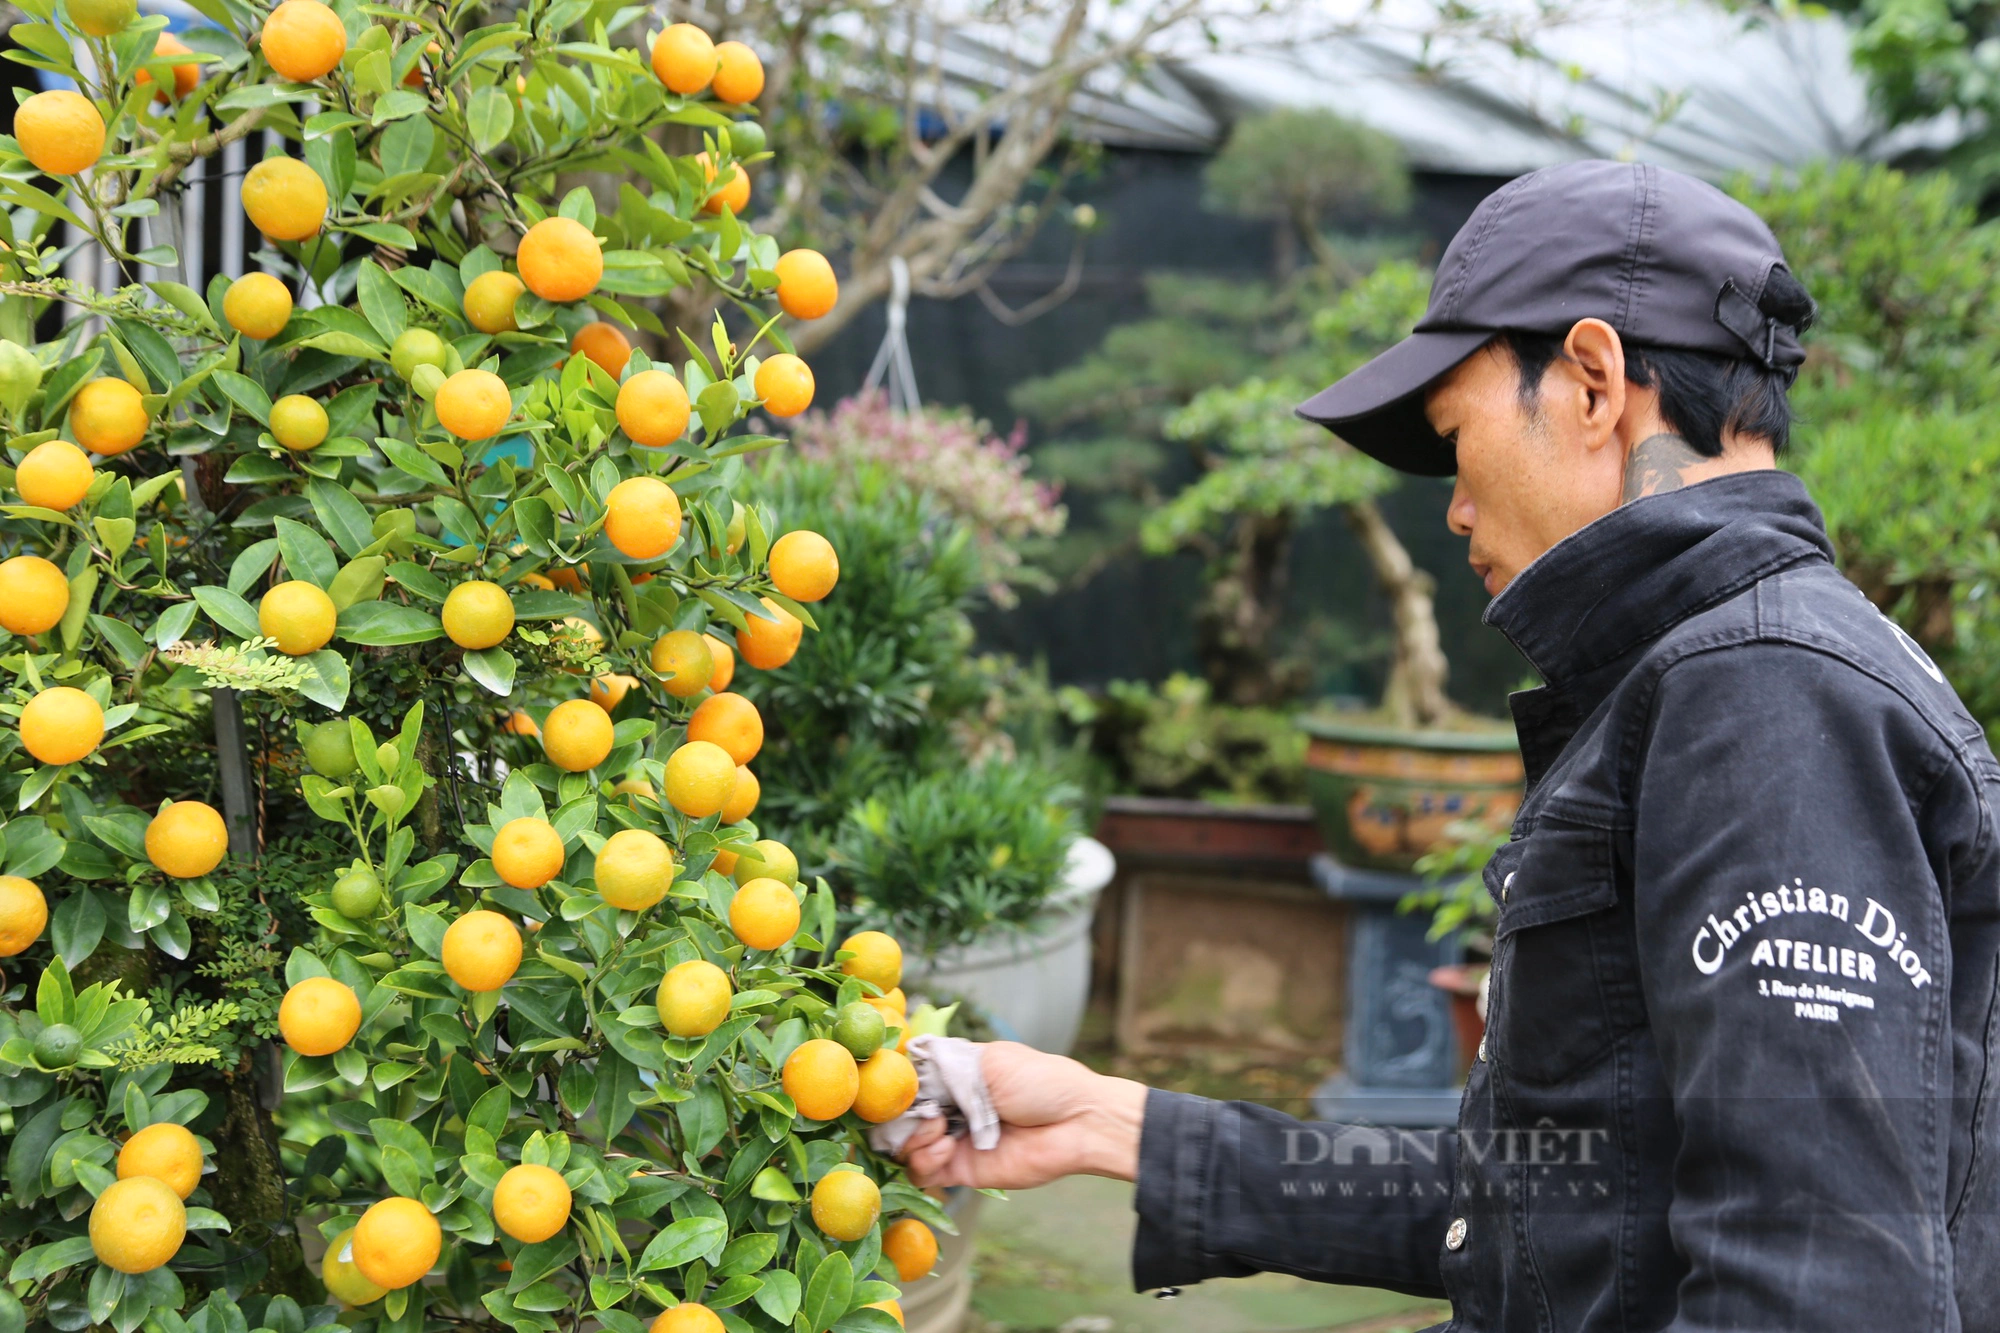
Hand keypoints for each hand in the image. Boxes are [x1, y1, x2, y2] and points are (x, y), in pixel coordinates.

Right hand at [898, 1041, 1147, 1190]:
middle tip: (927, 1111)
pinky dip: (923, 1161)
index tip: (899, 1085)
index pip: (911, 1084)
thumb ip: (947, 1065)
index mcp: (958, 1078)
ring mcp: (955, 1142)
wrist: (1078, 1122)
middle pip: (902, 1118)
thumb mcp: (992, 1059)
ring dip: (913, 1138)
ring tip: (941, 1130)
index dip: (900, 1086)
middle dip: (901, 1115)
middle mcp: (952, 1110)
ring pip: (905, 1148)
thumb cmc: (1042, 1082)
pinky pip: (923, 1174)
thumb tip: (909, 1066)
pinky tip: (948, 1147)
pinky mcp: (963, 1171)